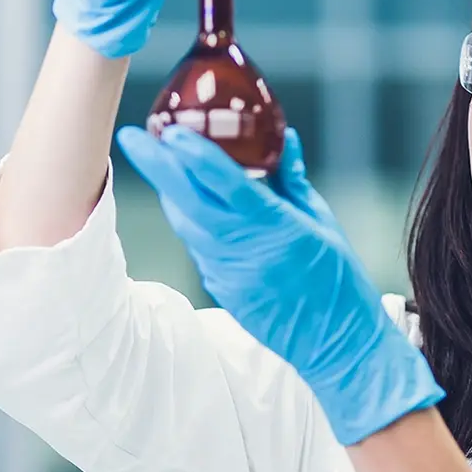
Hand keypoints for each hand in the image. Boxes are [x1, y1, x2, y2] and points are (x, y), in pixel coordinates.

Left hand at [116, 124, 445, 444]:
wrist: (333, 340)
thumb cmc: (337, 278)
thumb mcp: (322, 222)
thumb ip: (294, 179)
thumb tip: (282, 138)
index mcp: (276, 227)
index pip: (227, 184)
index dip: (196, 156)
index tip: (172, 131)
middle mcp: (244, 249)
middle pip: (188, 202)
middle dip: (157, 166)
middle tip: (134, 136)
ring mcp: (227, 272)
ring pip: (187, 224)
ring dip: (171, 192)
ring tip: (160, 162)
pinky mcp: (221, 288)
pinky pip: (198, 246)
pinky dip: (191, 221)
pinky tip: (190, 203)